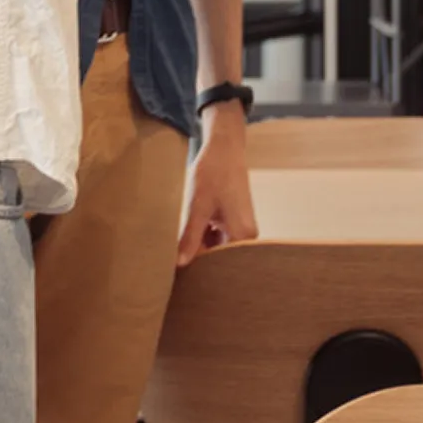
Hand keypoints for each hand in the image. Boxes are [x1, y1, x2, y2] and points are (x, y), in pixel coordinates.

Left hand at [176, 108, 258, 267]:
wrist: (224, 148)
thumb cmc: (214, 174)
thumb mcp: (198, 207)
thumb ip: (190, 237)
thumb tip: (180, 265)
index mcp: (242, 236)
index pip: (218, 266)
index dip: (198, 269)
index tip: (178, 274)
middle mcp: (247, 236)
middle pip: (218, 258)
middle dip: (198, 257)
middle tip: (175, 260)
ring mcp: (242, 228)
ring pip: (216, 248)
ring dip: (199, 245)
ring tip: (180, 242)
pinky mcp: (235, 221)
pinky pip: (218, 238)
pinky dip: (204, 235)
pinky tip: (190, 229)